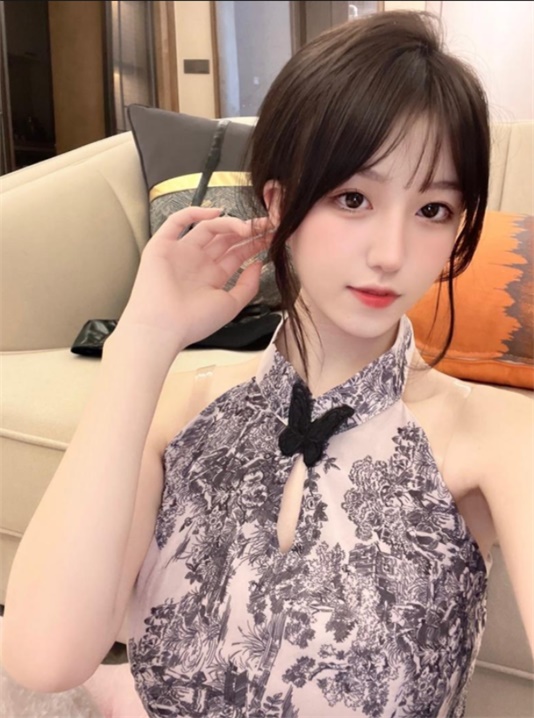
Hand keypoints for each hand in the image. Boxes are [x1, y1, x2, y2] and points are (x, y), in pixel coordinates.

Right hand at [117, 207, 271, 350]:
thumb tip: (258, 264)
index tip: (272, 236)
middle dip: (246, 231)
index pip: (236, 254)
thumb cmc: (194, 322)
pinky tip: (215, 213)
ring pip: (207, 228)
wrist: (163, 327)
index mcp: (212, 278)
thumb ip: (248, 286)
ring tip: (246, 227)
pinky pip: (177, 221)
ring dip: (228, 223)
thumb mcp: (230, 305)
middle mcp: (197, 263)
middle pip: (225, 239)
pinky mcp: (162, 245)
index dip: (254, 243)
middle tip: (266, 225)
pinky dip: (194, 213)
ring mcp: (181, 253)